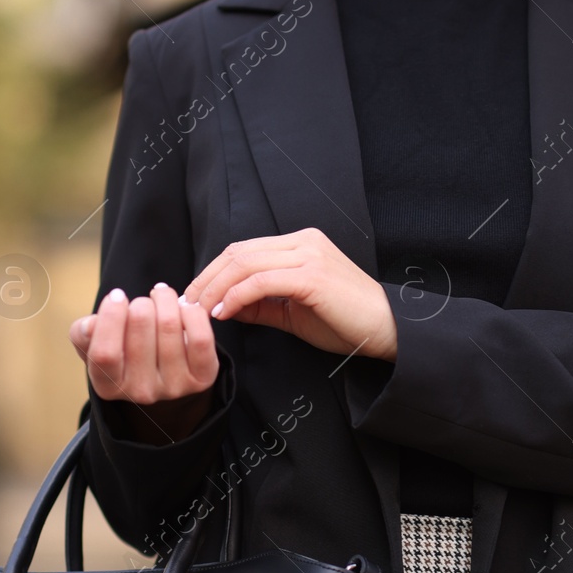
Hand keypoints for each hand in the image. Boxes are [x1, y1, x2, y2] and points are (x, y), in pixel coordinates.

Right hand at [69, 283, 218, 441]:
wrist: (162, 376)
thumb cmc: (124, 353)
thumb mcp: (95, 344)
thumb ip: (84, 334)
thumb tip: (90, 325)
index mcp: (109, 386)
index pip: (105, 354)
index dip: (111, 316)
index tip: (117, 296)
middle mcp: (141, 392)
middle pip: (140, 327)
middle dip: (141, 303)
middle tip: (142, 302)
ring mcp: (174, 387)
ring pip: (170, 325)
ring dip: (165, 300)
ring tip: (161, 297)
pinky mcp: (202, 378)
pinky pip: (199, 336)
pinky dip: (192, 312)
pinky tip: (183, 308)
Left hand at [183, 228, 396, 360]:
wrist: (387, 330)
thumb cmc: (345, 323)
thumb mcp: (292, 313)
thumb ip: (260, 306)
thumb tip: (223, 306)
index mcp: (300, 244)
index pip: (243, 250)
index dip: (213, 272)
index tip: (193, 297)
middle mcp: (303, 242)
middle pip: (238, 253)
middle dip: (206, 279)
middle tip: (186, 305)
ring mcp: (308, 255)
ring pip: (244, 264)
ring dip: (215, 289)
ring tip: (199, 312)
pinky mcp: (312, 276)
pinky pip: (261, 281)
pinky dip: (236, 297)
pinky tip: (224, 313)